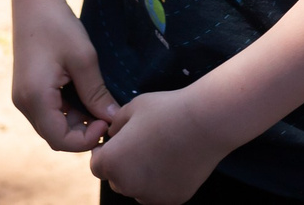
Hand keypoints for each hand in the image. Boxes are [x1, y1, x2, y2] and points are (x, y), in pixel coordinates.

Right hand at [12, 0, 119, 152]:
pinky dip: (68, 111)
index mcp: (35, 97)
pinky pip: (49, 112)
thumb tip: (113, 119)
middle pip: (55, 136)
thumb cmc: (59, 25)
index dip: (86, 139)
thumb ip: (97, 93)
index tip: (108, 121)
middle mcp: (24, 103)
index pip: (60, 140)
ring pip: (52, 125)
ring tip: (99, 103)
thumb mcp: (84, 59)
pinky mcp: (28, 90)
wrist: (34, 1)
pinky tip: (85, 95)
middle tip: (107, 114)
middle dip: (83, 132)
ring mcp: (24, 97)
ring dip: (77, 122)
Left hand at [88, 88, 228, 204]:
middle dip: (122, 164)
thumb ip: (116, 126)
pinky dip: (162, 182)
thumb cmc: (166, 110)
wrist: (206, 123)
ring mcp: (151, 196)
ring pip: (138, 189)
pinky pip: (159, 193)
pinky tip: (174, 160)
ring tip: (159, 151)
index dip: (103, 153)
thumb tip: (112, 136)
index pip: (96, 165)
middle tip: (139, 144)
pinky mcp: (173, 200)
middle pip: (116, 179)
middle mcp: (128, 185)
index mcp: (112, 162)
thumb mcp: (132, 108)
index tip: (114, 142)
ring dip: (141, 176)